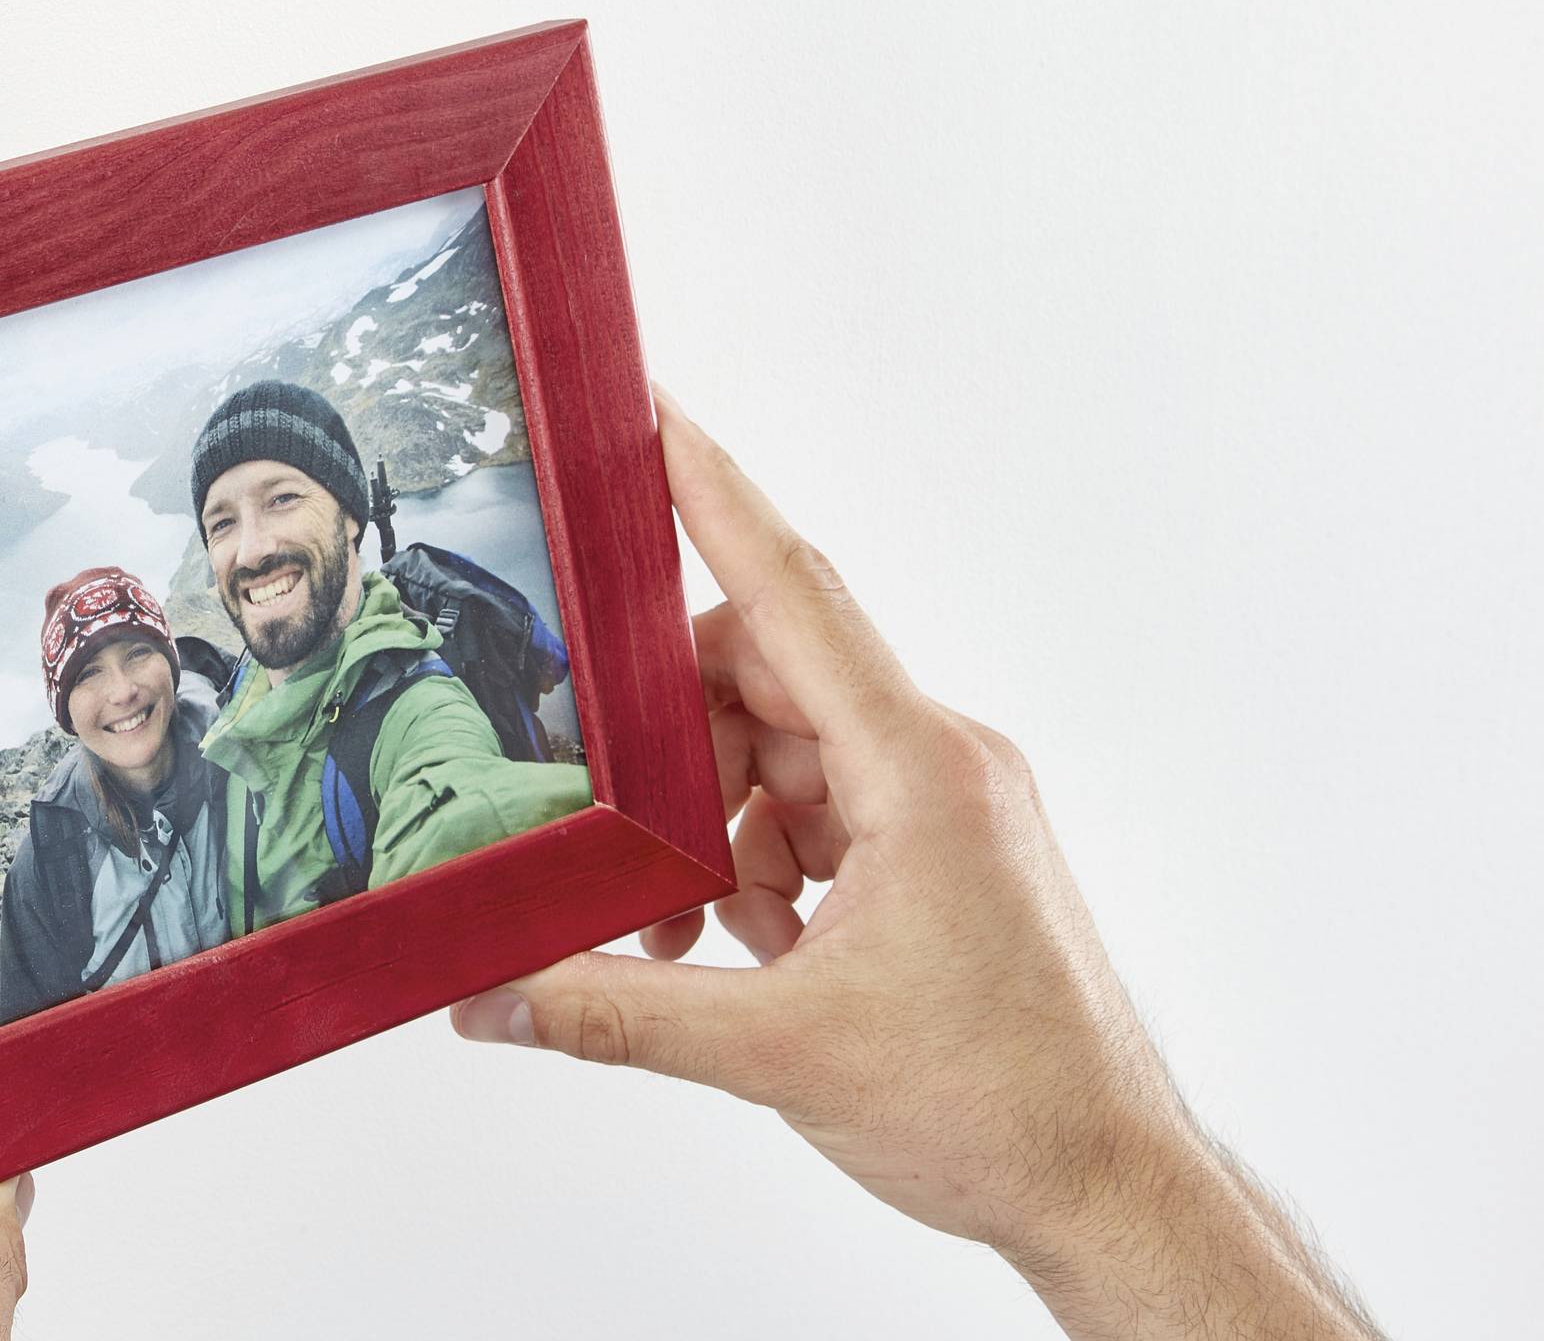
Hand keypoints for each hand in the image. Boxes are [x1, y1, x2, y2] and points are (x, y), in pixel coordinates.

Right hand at [451, 390, 1378, 1339]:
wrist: (1109, 1186)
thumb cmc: (999, 1106)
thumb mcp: (776, 1052)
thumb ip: (615, 1010)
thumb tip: (489, 995)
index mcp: (919, 770)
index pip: (791, 593)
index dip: (712, 494)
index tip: (652, 412)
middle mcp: (942, 763)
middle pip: (764, 678)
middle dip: (672, 743)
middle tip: (610, 819)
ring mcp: (948, 809)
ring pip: (786, 752)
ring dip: (716, 822)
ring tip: (696, 930)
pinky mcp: (944, 857)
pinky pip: (822, 810)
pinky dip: (762, 860)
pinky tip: (744, 943)